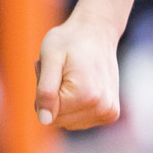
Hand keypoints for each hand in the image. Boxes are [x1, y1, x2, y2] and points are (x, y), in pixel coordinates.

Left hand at [34, 12, 120, 130]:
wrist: (96, 31)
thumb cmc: (69, 41)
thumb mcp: (49, 59)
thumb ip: (45, 90)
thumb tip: (44, 120)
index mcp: (86, 96)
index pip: (49, 115)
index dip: (42, 91)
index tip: (48, 69)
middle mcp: (102, 109)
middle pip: (59, 120)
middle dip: (52, 97)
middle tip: (56, 71)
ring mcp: (109, 113)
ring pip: (68, 121)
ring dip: (62, 101)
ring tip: (67, 75)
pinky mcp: (111, 113)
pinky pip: (80, 119)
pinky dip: (73, 104)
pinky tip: (78, 82)